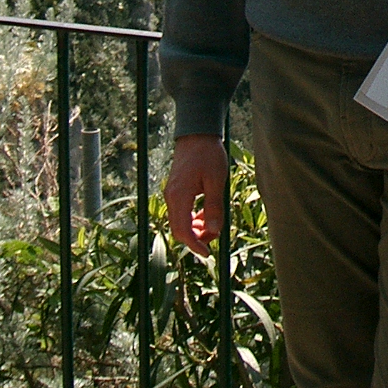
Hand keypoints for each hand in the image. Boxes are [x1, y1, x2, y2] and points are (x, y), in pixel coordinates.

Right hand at [165, 133, 227, 256]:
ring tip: (214, 224)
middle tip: (216, 235)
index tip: (208, 253)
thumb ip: (214, 206)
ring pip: (180, 222)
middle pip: (179, 229)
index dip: (194, 245)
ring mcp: (171, 194)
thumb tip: (214, 230)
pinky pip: (181, 212)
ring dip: (196, 228)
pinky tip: (207, 214)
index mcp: (180, 196)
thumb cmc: (208, 154)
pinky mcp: (175, 191)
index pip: (182, 230)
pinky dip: (193, 218)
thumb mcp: (216, 180)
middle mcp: (171, 197)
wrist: (197, 134)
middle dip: (197, 238)